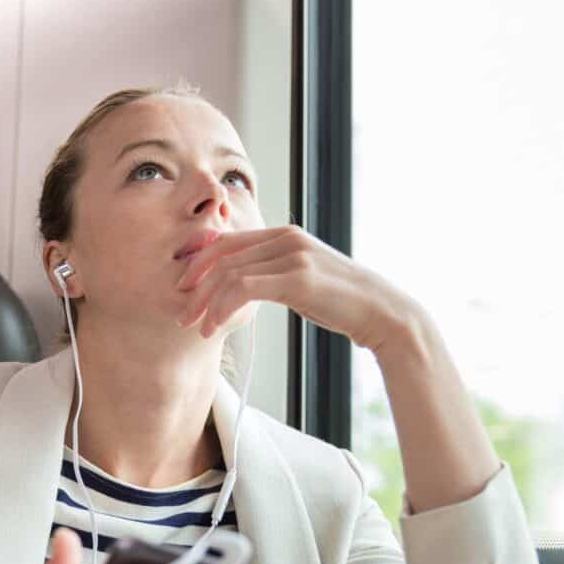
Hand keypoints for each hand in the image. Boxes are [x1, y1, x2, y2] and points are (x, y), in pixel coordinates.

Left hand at [176, 225, 417, 350]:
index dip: (199, 264)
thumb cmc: (340, 303)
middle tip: (181, 313)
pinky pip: (243, 288)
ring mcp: (293, 255)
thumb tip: (240, 286)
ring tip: (195, 327)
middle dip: (194, 285)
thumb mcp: (301, 281)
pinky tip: (214, 327)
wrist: (382, 313)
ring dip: (205, 302)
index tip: (184, 290)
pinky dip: (221, 307)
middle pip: (222, 255)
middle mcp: (287, 239)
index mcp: (285, 235)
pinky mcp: (298, 278)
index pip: (227, 241)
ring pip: (229, 272)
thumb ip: (272, 275)